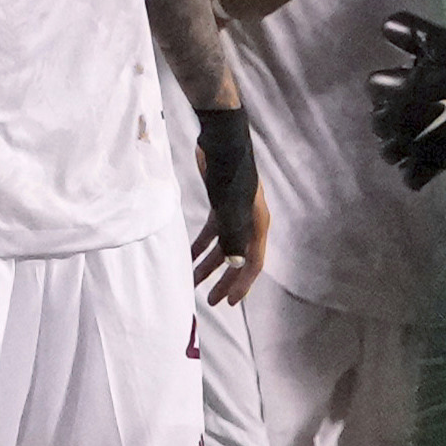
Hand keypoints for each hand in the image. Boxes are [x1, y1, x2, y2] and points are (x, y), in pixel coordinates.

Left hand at [191, 106, 266, 301]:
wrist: (221, 143)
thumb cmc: (230, 175)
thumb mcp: (232, 209)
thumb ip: (234, 237)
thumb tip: (235, 264)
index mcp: (257, 226)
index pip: (253, 263)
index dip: (241, 284)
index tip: (227, 303)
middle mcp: (249, 223)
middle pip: (237, 259)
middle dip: (223, 279)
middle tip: (209, 299)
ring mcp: (235, 213)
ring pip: (223, 246)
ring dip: (208, 264)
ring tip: (191, 281)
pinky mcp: (220, 204)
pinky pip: (212, 231)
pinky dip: (200, 244)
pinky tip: (188, 254)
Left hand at [367, 10, 445, 189]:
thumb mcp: (438, 40)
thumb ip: (409, 31)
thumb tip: (384, 26)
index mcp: (399, 89)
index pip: (373, 88)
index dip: (384, 83)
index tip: (397, 81)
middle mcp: (402, 119)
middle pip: (377, 124)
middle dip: (387, 117)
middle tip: (405, 111)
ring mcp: (418, 142)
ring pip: (389, 153)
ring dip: (395, 145)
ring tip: (410, 137)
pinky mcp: (437, 159)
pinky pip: (413, 178)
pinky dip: (412, 173)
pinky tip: (420, 162)